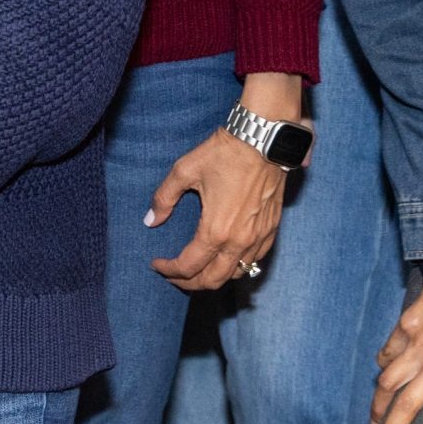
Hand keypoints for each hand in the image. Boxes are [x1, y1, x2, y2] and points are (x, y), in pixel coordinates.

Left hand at [148, 77, 299, 292]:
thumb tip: (150, 221)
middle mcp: (239, 242)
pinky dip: (237, 267)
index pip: (188, 267)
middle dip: (189, 283)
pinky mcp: (272, 230)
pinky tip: (226, 258)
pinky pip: (255, 261)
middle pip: (212, 280)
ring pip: (236, 274)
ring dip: (213, 277)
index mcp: (215, 230)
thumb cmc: (223, 153)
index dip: (169, 270)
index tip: (157, 264)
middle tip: (173, 274)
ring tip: (197, 268)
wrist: (264, 140)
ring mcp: (259, 238)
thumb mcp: (184, 170)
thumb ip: (164, 198)